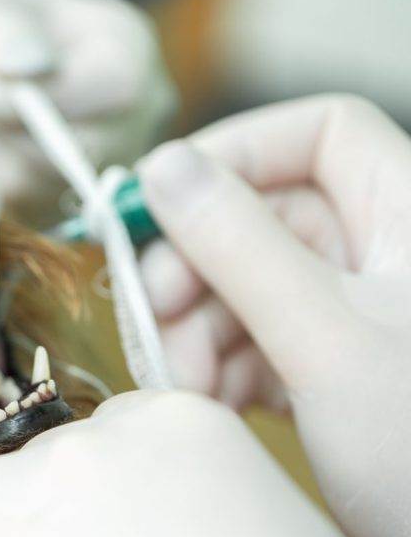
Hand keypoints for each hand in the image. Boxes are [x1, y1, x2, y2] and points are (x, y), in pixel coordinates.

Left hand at [0, 0, 174, 224]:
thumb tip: (30, 65)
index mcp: (126, 48)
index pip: (116, 89)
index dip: (41, 102)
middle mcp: (140, 117)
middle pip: (89, 155)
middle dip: (7, 141)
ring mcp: (113, 172)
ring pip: (51, 194)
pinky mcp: (76, 219)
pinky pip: (28, 222)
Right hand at [137, 95, 410, 536]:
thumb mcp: (326, 339)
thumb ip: (240, 245)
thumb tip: (164, 166)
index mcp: (408, 218)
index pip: (321, 132)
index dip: (239, 149)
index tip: (162, 197)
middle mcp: (379, 258)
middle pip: (260, 215)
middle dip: (194, 265)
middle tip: (151, 313)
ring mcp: (350, 318)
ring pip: (243, 284)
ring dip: (193, 328)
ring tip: (182, 382)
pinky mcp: (325, 372)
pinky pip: (249, 341)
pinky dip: (215, 366)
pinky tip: (207, 403)